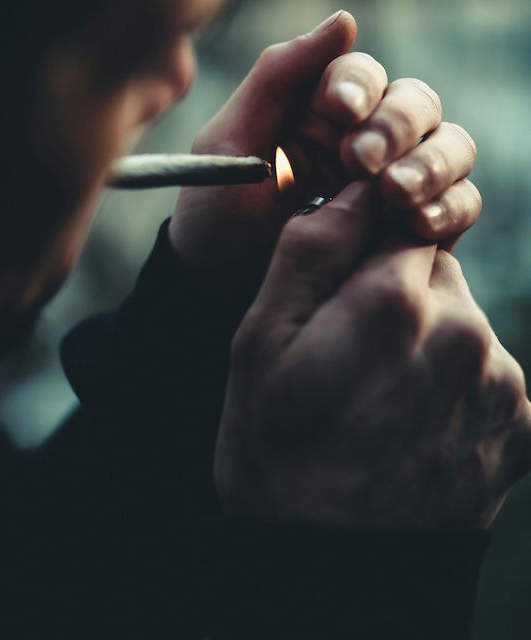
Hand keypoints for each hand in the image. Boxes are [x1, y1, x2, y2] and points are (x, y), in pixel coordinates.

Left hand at [169, 12, 480, 309]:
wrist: (220, 293)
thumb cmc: (217, 214)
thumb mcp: (231, 140)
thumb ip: (278, 75)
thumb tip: (346, 20)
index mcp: (324, 110)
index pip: (364, 75)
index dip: (358, 85)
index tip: (339, 110)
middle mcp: (369, 138)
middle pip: (417, 104)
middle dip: (395, 127)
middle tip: (361, 161)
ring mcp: (397, 182)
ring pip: (451, 146)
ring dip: (431, 163)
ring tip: (394, 193)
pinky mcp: (417, 228)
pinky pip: (460, 204)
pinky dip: (451, 206)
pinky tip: (417, 221)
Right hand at [215, 182, 530, 528]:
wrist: (334, 574)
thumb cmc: (281, 458)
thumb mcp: (260, 347)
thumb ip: (310, 253)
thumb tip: (355, 190)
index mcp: (393, 301)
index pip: (399, 217)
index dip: (364, 252)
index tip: (341, 293)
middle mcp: (464, 330)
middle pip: (433, 269)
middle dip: (394, 294)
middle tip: (350, 358)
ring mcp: (500, 381)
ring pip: (461, 319)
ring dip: (427, 340)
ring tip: (379, 401)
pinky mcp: (522, 425)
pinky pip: (486, 369)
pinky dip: (454, 383)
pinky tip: (413, 426)